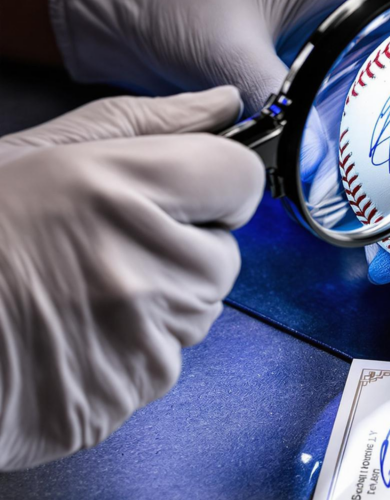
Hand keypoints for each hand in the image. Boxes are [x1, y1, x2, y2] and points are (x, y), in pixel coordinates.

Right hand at [0, 88, 264, 469]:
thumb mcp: (40, 151)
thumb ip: (148, 122)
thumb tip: (224, 105)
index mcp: (119, 190)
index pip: (239, 179)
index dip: (214, 183)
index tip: (184, 192)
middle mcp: (140, 267)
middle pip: (225, 254)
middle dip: (184, 247)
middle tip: (105, 245)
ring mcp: (137, 340)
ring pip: (199, 310)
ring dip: (161, 299)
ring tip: (80, 290)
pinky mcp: (127, 393)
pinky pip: (166, 361)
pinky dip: (133, 348)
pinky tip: (74, 334)